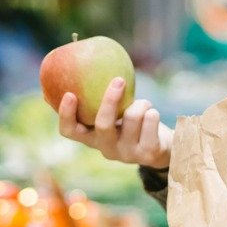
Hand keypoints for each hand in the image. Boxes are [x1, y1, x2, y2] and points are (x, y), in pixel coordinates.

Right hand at [57, 77, 171, 169]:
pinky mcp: (148, 153)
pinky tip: (152, 116)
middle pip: (103, 124)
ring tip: (143, 106)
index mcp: (92, 138)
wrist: (160, 147)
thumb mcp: (111, 113)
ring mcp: (127, 154)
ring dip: (141, 103)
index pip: (70, 131)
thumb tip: (71, 72)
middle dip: (110, 100)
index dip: (66, 115)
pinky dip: (152, 111)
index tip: (70, 94)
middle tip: (118, 80)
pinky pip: (150, 119)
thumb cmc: (128, 121)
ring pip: (132, 116)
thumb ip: (94, 101)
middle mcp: (107, 149)